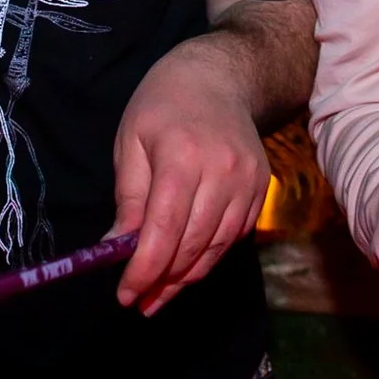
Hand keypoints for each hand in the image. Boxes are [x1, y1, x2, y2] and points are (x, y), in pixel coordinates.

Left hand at [110, 40, 269, 316]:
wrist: (219, 76)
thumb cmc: (163, 105)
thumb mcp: (131, 142)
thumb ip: (129, 199)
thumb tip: (117, 250)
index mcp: (182, 157)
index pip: (164, 229)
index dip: (145, 269)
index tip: (126, 296)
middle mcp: (222, 172)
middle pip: (193, 245)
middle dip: (163, 280)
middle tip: (140, 302)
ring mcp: (248, 181)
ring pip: (217, 246)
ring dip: (187, 275)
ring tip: (160, 292)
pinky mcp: (262, 188)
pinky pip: (235, 236)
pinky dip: (210, 255)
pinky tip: (188, 263)